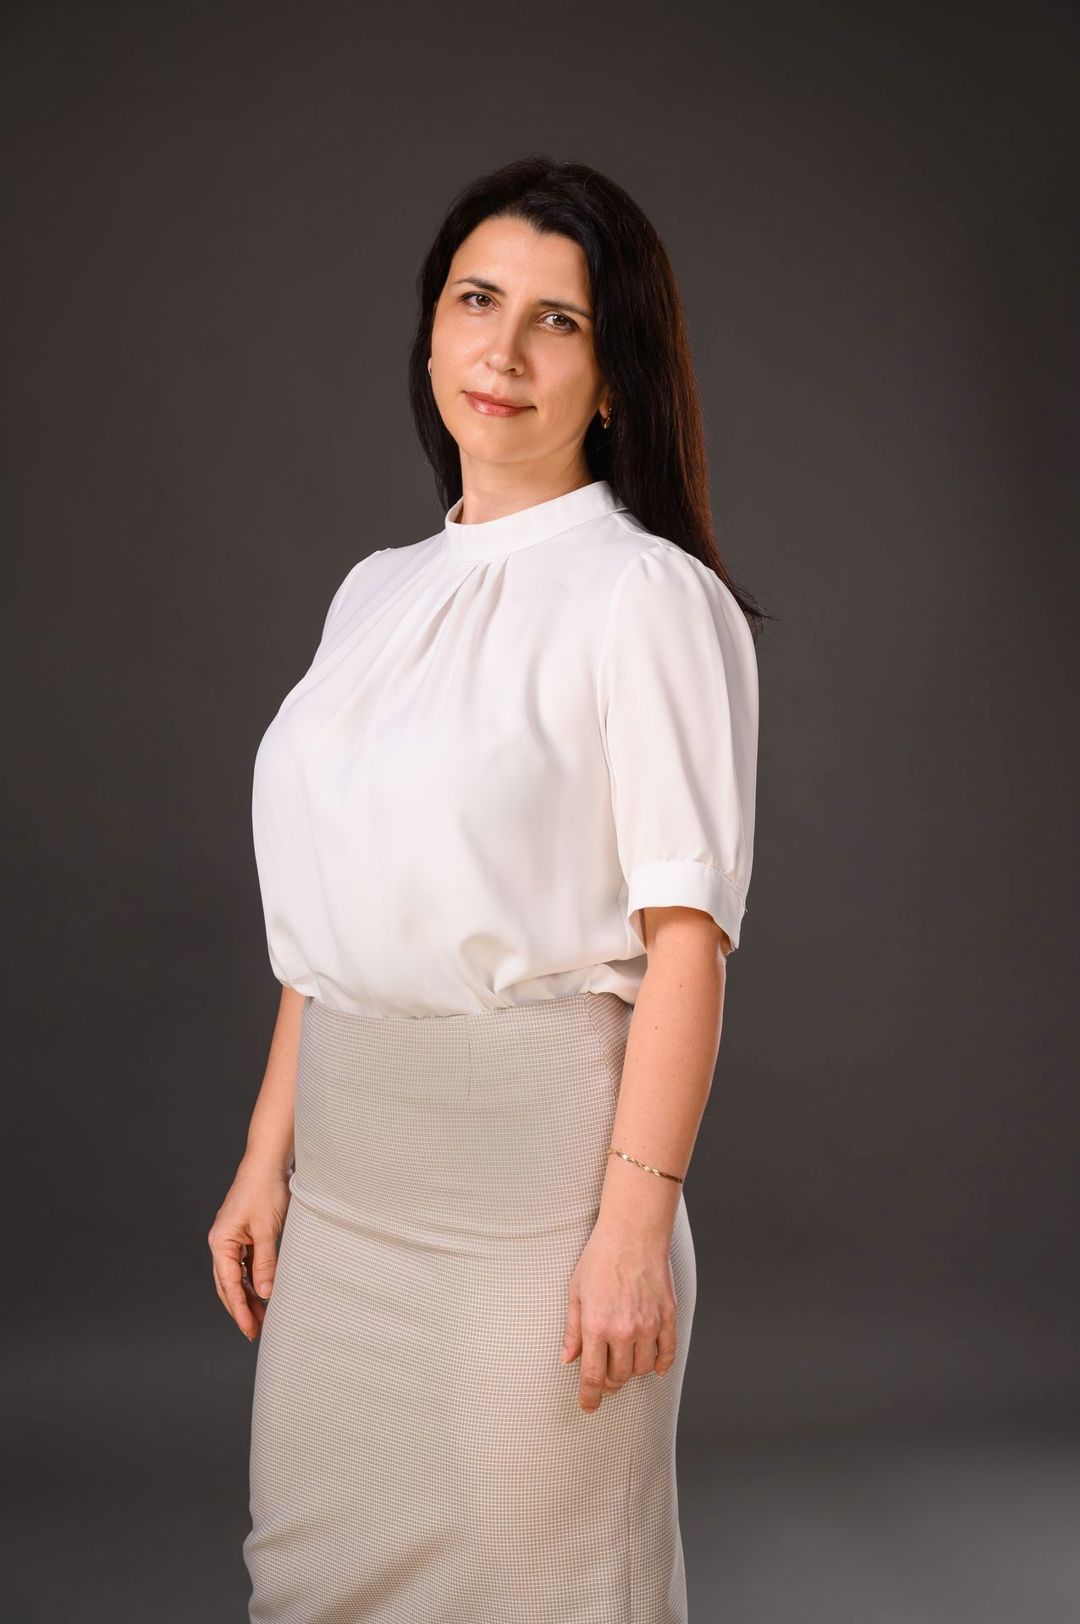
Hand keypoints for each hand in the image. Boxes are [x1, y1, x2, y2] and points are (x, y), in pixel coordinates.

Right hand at [207, 1156, 290, 1341]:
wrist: (267, 1163)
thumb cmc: (265, 1191)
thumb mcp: (268, 1230)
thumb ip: (265, 1263)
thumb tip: (265, 1293)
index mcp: (221, 1242)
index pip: (229, 1284)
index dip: (239, 1309)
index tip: (249, 1329)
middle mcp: (222, 1243)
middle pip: (228, 1284)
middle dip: (241, 1308)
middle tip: (255, 1331)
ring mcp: (231, 1239)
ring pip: (236, 1276)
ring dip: (248, 1296)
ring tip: (262, 1317)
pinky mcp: (242, 1235)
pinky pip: (245, 1264)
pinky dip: (253, 1280)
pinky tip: (264, 1292)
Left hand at [559, 1219, 677, 1412]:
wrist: (633, 1232)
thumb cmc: (600, 1258)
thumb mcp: (576, 1292)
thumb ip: (573, 1330)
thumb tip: (567, 1359)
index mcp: (597, 1326)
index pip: (593, 1376)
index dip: (589, 1397)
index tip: (588, 1407)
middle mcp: (624, 1330)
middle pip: (619, 1376)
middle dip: (609, 1383)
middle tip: (604, 1378)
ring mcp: (649, 1325)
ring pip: (642, 1369)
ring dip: (632, 1372)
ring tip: (624, 1362)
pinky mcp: (668, 1317)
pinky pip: (667, 1353)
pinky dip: (660, 1364)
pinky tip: (654, 1365)